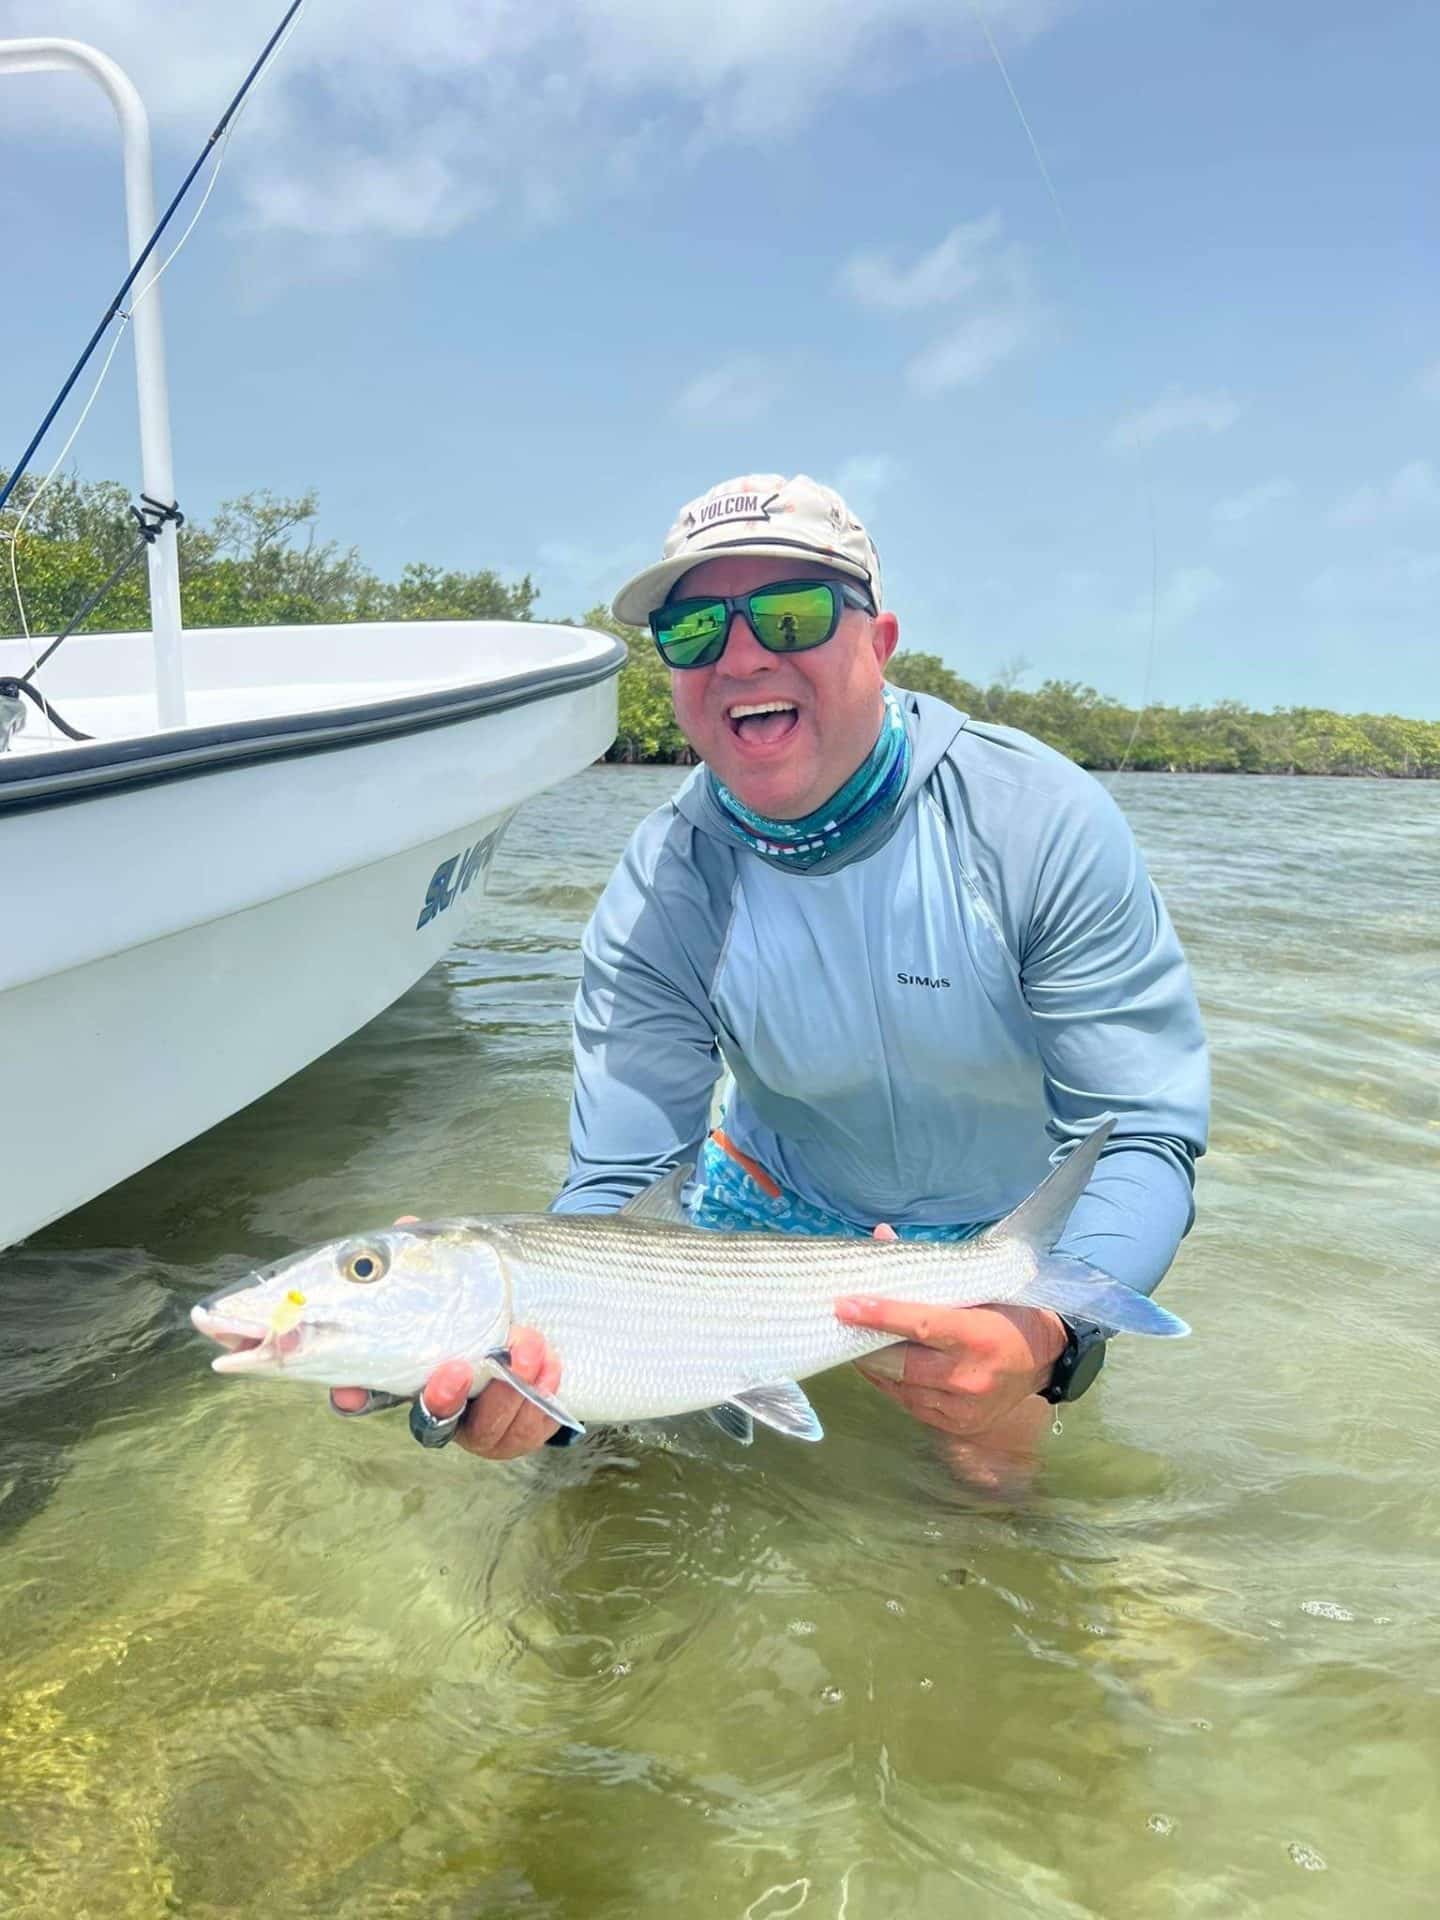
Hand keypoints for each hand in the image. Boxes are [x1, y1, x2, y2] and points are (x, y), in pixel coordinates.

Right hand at [328, 1214, 561, 1458]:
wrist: (548, 1321)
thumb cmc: (484, 1300)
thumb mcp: (459, 1272)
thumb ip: (431, 1253)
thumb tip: (407, 1222)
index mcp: (414, 1373)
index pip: (372, 1393)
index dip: (357, 1395)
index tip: (349, 1391)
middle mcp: (444, 1406)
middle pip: (431, 1420)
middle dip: (443, 1398)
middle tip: (457, 1368)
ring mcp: (483, 1424)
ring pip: (489, 1426)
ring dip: (509, 1387)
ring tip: (528, 1342)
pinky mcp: (524, 1428)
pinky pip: (531, 1423)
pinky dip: (542, 1390)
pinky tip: (551, 1362)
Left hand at [835, 1225, 1066, 1441]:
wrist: (1045, 1361)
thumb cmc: (1009, 1313)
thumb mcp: (979, 1285)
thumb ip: (929, 1268)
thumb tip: (881, 1236)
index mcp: (978, 1336)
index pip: (921, 1325)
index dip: (880, 1315)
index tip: (845, 1305)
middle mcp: (970, 1377)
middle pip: (901, 1364)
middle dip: (867, 1345)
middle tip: (844, 1324)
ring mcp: (963, 1407)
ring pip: (900, 1387)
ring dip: (876, 1366)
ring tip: (860, 1344)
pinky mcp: (957, 1425)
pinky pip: (911, 1405)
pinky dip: (893, 1385)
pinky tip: (886, 1367)